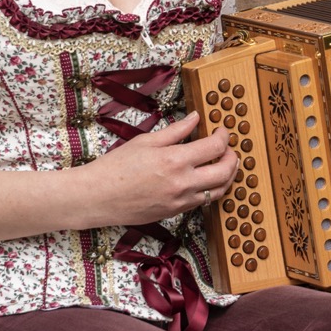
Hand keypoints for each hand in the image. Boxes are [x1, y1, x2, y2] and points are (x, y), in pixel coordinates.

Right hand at [83, 111, 237, 227]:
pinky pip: (202, 201)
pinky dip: (211, 189)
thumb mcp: (146, 141)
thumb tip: (195, 118)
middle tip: (229, 148)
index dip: (224, 136)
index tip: (222, 130)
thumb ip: (176, 130)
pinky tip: (206, 179)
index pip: (215, 147)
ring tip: (224, 164)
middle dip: (233, 158)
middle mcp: (182, 183)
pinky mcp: (175, 213)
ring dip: (227, 176)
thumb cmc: (116, 166)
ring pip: (218, 191)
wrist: (97, 197)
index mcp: (175, 160)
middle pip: (225, 172)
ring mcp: (180, 201)